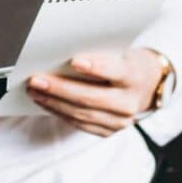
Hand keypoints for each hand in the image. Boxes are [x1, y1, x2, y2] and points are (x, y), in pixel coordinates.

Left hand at [26, 47, 165, 137]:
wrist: (146, 85)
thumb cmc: (125, 62)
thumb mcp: (119, 51)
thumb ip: (98, 54)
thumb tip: (62, 53)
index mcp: (133, 76)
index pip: (115, 71)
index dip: (96, 66)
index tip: (75, 61)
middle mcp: (129, 102)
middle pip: (92, 97)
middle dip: (60, 89)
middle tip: (37, 80)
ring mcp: (120, 120)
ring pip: (83, 114)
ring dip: (54, 103)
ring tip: (35, 91)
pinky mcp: (109, 131)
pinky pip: (81, 124)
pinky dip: (60, 113)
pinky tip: (46, 103)